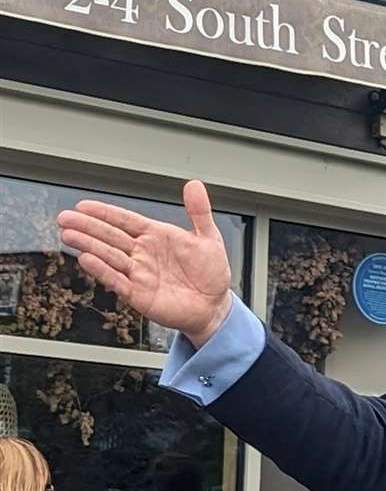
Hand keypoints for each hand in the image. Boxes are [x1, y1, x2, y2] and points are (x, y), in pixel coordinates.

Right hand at [57, 179, 233, 346]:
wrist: (214, 305)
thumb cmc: (210, 273)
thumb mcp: (209, 238)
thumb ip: (199, 212)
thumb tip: (194, 185)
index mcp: (156, 236)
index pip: (125, 221)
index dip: (105, 213)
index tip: (83, 205)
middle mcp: (143, 253)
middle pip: (110, 236)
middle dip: (88, 226)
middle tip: (65, 218)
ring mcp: (139, 273)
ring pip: (109, 256)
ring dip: (89, 246)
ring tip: (69, 235)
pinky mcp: (139, 294)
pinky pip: (117, 280)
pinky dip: (103, 270)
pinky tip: (87, 260)